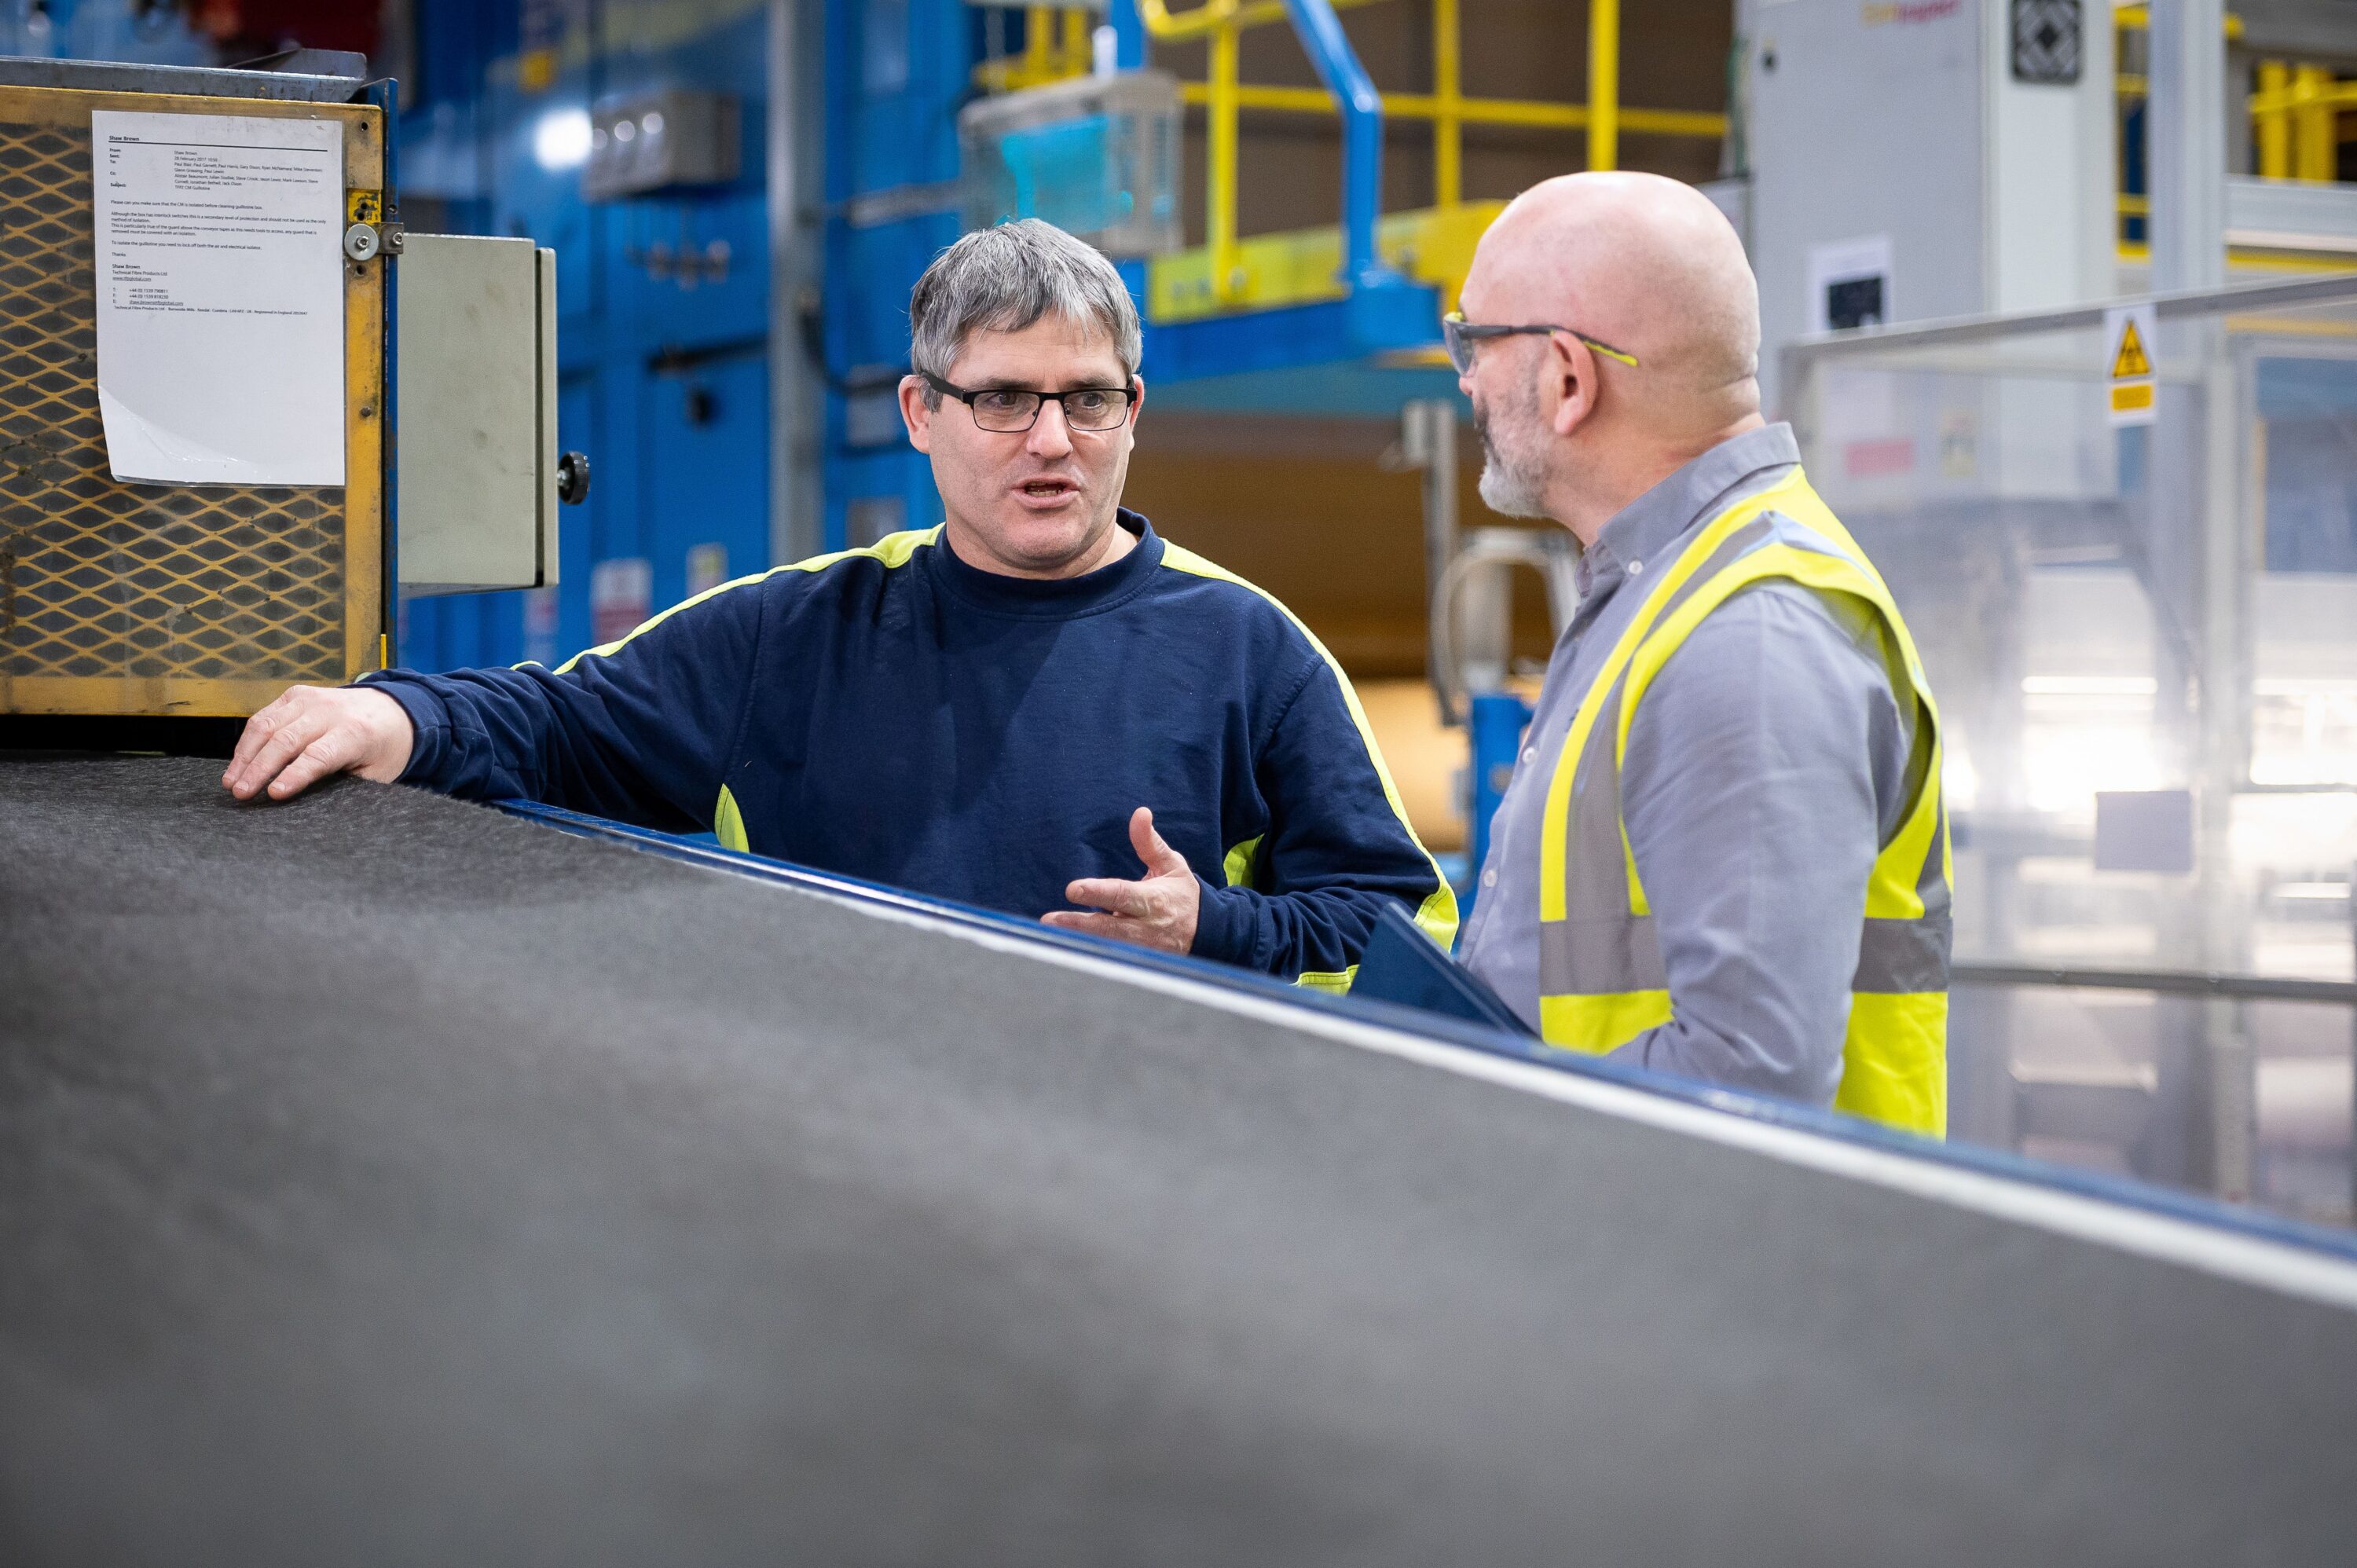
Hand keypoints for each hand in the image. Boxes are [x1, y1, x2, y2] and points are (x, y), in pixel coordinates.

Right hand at [222, 684, 414, 801]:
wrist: (392, 708)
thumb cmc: (383, 749)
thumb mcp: (377, 773)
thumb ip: (346, 785)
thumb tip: (309, 805)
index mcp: (356, 733)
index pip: (318, 755)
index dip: (294, 775)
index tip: (273, 794)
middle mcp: (330, 711)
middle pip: (286, 740)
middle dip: (259, 769)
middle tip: (240, 794)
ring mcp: (310, 699)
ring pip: (267, 726)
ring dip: (245, 755)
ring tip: (231, 782)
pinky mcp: (295, 695)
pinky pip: (264, 717)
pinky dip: (248, 740)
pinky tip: (239, 761)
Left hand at [1042, 806, 1199, 954]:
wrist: (1208, 933)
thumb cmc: (1183, 894)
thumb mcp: (1171, 864)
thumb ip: (1149, 842)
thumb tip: (1139, 813)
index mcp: (1153, 900)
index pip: (1122, 895)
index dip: (1097, 893)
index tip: (1073, 889)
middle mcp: (1146, 927)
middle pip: (1108, 927)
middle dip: (1078, 924)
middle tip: (1050, 920)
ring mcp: (1141, 949)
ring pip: (1106, 946)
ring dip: (1077, 941)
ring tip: (1050, 934)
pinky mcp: (1137, 961)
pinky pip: (1110, 958)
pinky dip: (1089, 954)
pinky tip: (1066, 947)